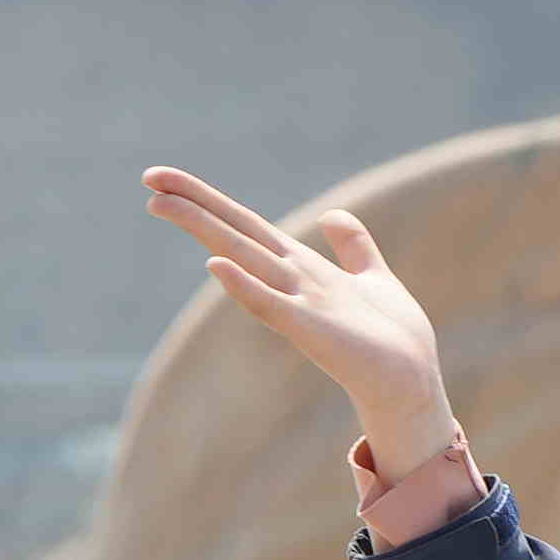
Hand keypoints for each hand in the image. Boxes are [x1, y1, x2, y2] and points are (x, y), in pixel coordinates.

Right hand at [145, 168, 456, 470]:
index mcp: (301, 265)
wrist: (412, 381)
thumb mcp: (373, 277)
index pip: (245, 224)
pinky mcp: (312, 330)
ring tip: (161, 203)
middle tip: (148, 178)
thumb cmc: (389, 337)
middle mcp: (291, 280)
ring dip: (204, 230)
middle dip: (193, 205)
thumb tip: (332, 215)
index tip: (165, 178)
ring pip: (242, 258)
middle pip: (234, 233)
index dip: (208, 199)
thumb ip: (353, 246)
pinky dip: (244, 286)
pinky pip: (271, 305)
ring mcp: (298, 303)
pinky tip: (215, 266)